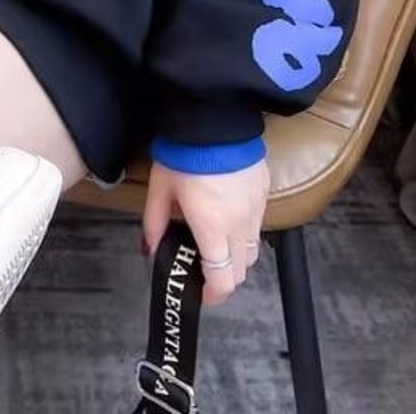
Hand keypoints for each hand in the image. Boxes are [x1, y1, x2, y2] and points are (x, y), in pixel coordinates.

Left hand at [142, 158, 269, 304]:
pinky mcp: (264, 192)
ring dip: (236, 257)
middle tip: (203, 270)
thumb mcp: (160, 190)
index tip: (200, 293)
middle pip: (241, 271)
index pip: (222, 280)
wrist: (213, 120)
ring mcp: (256, 209)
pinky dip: (245, 232)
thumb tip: (151, 249)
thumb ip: (154, 224)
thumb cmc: (183, 155)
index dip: (212, 294)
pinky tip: (227, 217)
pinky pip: (258, 225)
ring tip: (215, 244)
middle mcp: (240, 225)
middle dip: (223, 278)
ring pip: (253, 251)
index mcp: (213, 229)